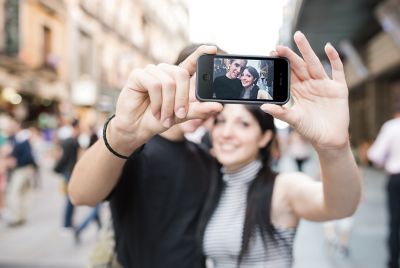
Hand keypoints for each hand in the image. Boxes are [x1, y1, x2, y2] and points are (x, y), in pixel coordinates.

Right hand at [109, 45, 222, 153]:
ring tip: (163, 117)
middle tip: (178, 115)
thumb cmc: (160, 120)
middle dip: (182, 99)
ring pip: (168, 82)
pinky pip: (154, 84)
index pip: (192, 62)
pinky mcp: (138, 74)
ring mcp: (151, 71)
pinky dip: (156, 102)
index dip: (201, 54)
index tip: (212, 49)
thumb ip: (199, 110)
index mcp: (178, 79)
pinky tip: (154, 111)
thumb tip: (219, 107)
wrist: (137, 129)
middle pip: (181, 74)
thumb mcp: (182, 116)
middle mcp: (165, 71)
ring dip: (168, 105)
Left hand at [261, 31, 348, 149]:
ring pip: (314, 64)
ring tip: (298, 36)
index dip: (280, 64)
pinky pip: (336, 70)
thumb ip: (280, 112)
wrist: (329, 140)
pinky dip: (334, 59)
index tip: (271, 54)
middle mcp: (309, 85)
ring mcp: (323, 85)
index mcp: (297, 91)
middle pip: (298, 66)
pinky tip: (328, 47)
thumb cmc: (309, 130)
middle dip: (289, 56)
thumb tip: (263, 105)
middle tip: (279, 46)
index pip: (287, 74)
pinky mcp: (338, 88)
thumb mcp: (294, 120)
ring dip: (307, 50)